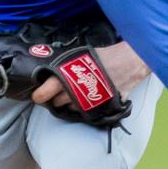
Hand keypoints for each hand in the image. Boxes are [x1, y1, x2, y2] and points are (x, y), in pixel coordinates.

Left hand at [31, 41, 149, 107]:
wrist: (130, 62)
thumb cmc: (106, 56)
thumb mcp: (82, 56)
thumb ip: (67, 66)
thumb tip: (51, 72)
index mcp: (69, 75)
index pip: (47, 89)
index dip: (40, 95)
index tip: (37, 96)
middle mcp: (76, 90)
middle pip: (57, 101)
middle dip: (55, 98)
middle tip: (57, 93)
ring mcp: (87, 101)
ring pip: (70, 108)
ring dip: (69, 103)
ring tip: (75, 94)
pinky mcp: (98, 108)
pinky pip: (84, 112)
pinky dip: (82, 107)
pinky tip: (85, 100)